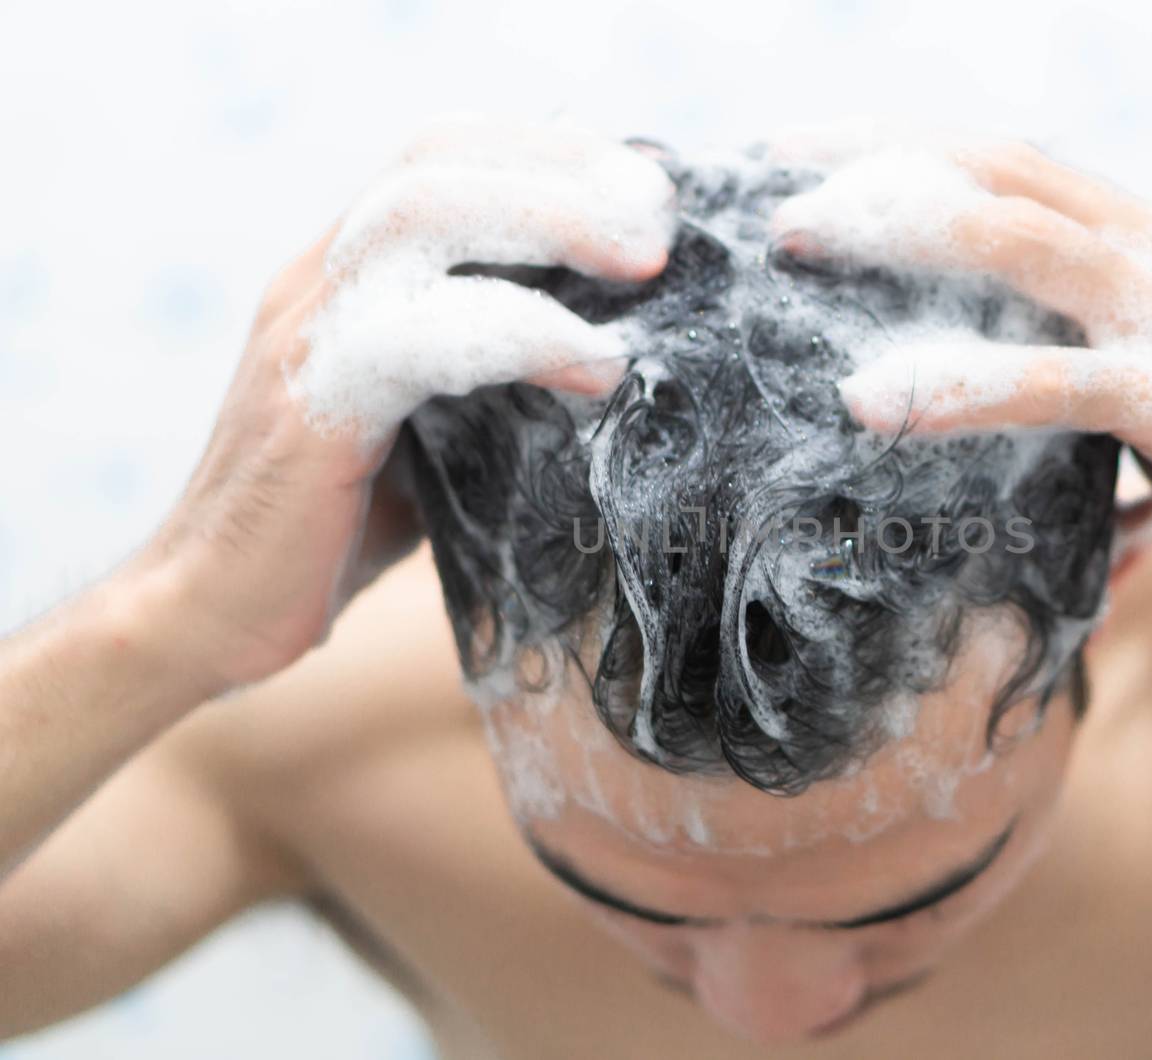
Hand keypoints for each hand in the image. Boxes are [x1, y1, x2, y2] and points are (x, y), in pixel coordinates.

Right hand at [140, 119, 675, 692]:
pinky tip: (597, 369)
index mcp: (348, 272)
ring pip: (418, 215)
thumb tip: (620, 345)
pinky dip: (523, 336)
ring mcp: (304, 333)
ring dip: (549, 222)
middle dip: (564, 169)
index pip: (443, 155)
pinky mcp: (309, 406)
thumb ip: (495, 367)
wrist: (211, 613)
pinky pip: (416, 337)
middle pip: (437, 160)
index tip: (646, 190)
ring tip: (645, 265)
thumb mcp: (436, 423)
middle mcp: (319, 280)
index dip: (550, 151)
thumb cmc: (341, 524)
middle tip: (659, 216)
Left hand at [767, 127, 1151, 639]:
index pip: (1009, 162)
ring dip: (900, 235)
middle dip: (879, 170)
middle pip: (1000, 176)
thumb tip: (969, 351)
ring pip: (1022, 245)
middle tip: (774, 197)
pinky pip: (1056, 382)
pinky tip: (877, 401)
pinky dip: (960, 384)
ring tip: (798, 251)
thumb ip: (1077, 340)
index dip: (902, 144)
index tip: (806, 154)